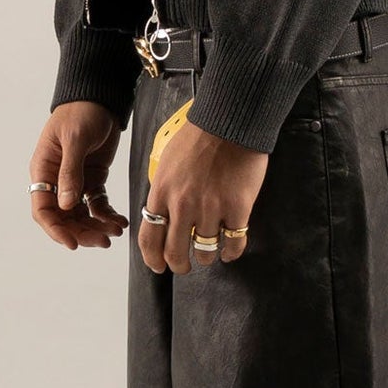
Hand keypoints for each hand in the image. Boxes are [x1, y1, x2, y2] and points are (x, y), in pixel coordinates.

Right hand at [29, 102, 127, 251]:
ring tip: (115, 232)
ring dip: (96, 227)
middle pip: (64, 217)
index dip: (55, 229)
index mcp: (44, 171)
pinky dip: (107, 215)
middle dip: (82, 232)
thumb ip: (70, 173)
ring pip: (81, 215)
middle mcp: (57, 180)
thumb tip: (66, 205)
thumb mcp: (75, 140)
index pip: (43, 209)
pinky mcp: (93, 179)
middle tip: (103, 241)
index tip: (72, 243)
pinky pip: (97, 204)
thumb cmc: (80, 112)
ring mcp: (75, 182)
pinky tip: (120, 221)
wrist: (101, 98)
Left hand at [138, 113, 265, 275]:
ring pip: (205, 250)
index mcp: (162, 192)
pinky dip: (231, 252)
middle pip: (175, 252)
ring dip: (206, 256)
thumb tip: (162, 211)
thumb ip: (164, 189)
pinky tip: (230, 251)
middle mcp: (183, 205)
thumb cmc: (198, 136)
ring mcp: (211, 208)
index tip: (158, 266)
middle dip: (179, 265)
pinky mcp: (237, 208)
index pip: (149, 238)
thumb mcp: (167, 161)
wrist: (229, 121)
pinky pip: (233, 243)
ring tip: (210, 252)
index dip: (153, 259)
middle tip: (184, 266)